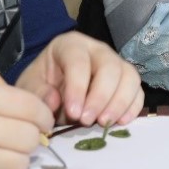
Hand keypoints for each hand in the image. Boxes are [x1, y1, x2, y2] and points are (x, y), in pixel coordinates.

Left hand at [16, 31, 144, 128]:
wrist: (53, 90)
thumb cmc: (42, 84)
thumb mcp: (30, 86)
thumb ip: (38, 92)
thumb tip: (55, 101)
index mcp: (71, 45)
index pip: (79, 61)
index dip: (78, 87)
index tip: (73, 112)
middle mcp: (97, 50)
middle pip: (110, 67)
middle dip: (100, 97)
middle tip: (87, 121)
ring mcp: (116, 64)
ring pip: (129, 77)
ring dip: (119, 103)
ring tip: (104, 123)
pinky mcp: (126, 82)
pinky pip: (138, 91)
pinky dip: (133, 108)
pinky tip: (120, 122)